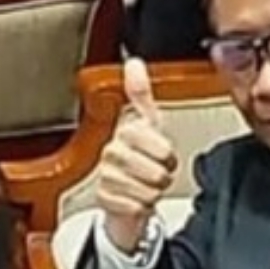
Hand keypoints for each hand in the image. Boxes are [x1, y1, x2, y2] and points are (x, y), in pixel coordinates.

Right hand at [95, 59, 177, 252]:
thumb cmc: (139, 156)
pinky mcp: (104, 199)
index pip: (154, 142)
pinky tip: (136, 198)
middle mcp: (111, 152)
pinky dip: (143, 206)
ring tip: (147, 184)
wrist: (123, 190)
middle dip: (163, 173)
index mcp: (124, 131)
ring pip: (148, 188)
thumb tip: (134, 62)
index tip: (163, 154)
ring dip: (154, 190)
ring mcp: (106, 176)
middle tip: (157, 172)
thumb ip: (141, 93)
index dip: (165, 151)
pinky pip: (137, 205)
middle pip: (155, 168)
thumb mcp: (147, 122)